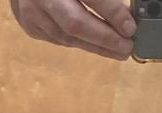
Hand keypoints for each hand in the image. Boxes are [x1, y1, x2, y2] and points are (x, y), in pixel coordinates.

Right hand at [7, 0, 136, 60]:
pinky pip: (59, 40)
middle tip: (127, 47)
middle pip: (75, 24)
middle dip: (105, 38)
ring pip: (67, 37)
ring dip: (96, 47)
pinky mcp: (31, 26)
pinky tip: (97, 45)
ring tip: (119, 51)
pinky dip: (81, 43)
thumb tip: (125, 14)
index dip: (112, 12)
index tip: (131, 27)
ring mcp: (32, 13)